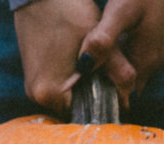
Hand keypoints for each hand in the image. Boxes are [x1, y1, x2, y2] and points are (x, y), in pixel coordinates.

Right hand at [14, 0, 135, 114]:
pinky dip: (73, 79)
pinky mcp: (33, 77)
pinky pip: (59, 87)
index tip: (116, 89)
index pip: (86, 111)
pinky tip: (81, 62)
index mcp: (50, 93)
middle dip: (94, 94)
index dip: (104, 101)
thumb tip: (130, 97)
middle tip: (107, 73)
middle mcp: (37, 96)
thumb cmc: (69, 12)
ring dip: (84, 86)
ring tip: (94, 65)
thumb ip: (117, 69)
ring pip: (69, 97)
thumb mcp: (98, 40)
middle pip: (76, 106)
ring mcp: (33, 87)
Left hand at [80, 0, 163, 94]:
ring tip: (91, 64)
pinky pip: (139, 56)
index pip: (124, 95)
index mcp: (147, 61)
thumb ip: (103, 40)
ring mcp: (162, 50)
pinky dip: (124, 56)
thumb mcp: (120, 12)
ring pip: (134, 70)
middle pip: (129, 84)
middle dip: (107, 85)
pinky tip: (111, 45)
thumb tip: (84, 68)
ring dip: (114, 70)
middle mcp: (157, 61)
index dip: (103, 96)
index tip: (80, 96)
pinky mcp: (161, 39)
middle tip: (79, 83)